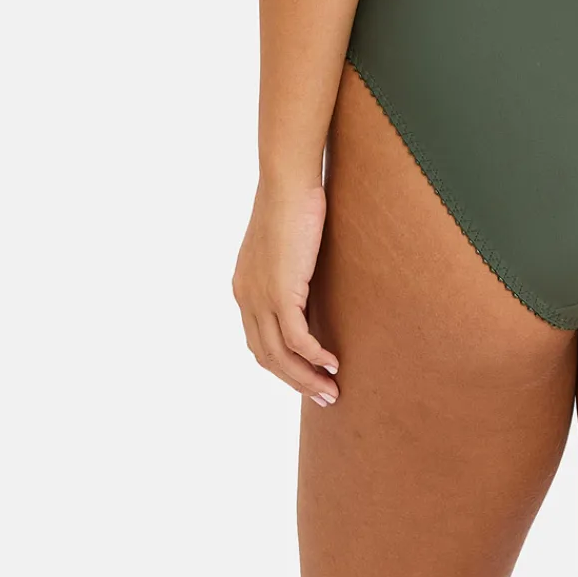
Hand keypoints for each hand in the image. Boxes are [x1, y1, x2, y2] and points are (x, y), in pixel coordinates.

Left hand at [232, 180, 339, 407]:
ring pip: (281, 354)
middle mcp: (246, 298)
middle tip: (323, 395)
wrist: (287, 181)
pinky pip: (297, 339)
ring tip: (331, 389)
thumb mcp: (286, 244)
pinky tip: (332, 362)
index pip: (259, 341)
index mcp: (244, 287)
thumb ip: (289, 267)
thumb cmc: (292, 202)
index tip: (307, 376)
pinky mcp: (281, 292)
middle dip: (295, 380)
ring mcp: (261, 297)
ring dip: (306, 377)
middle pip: (267, 357)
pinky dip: (314, 356)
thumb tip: (308, 278)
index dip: (283, 364)